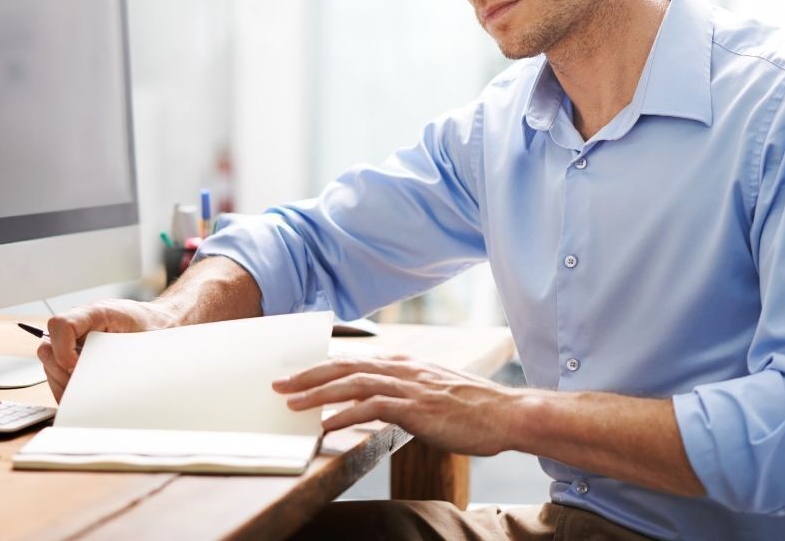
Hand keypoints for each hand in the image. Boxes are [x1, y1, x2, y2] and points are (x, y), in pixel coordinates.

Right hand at [37, 298, 175, 401]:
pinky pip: (56, 371)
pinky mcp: (75, 352)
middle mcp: (80, 324)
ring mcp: (75, 338)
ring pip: (49, 363)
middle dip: (62, 372)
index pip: (61, 325)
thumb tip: (98, 377)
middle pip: (48, 349)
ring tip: (86, 387)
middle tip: (82, 383)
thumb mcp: (142, 339)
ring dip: (63, 380)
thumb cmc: (152, 327)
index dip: (62, 349)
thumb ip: (120, 355)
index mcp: (96, 313)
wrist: (160, 323)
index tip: (75, 366)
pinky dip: (66, 385)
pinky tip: (83, 390)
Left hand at [272, 354, 517, 456]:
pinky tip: (327, 424)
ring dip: (318, 393)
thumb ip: (405, 395)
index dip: (322, 366)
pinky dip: (346, 414)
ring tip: (291, 403)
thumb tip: (378, 404)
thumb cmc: (473, 410)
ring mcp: (410, 388)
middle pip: (346, 366)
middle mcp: (403, 370)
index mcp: (405, 365)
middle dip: (308, 375)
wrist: (507, 415)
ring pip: (354, 383)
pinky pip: (374, 407)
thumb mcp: (433, 394)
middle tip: (277, 384)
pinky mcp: (418, 409)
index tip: (295, 374)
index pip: (355, 360)